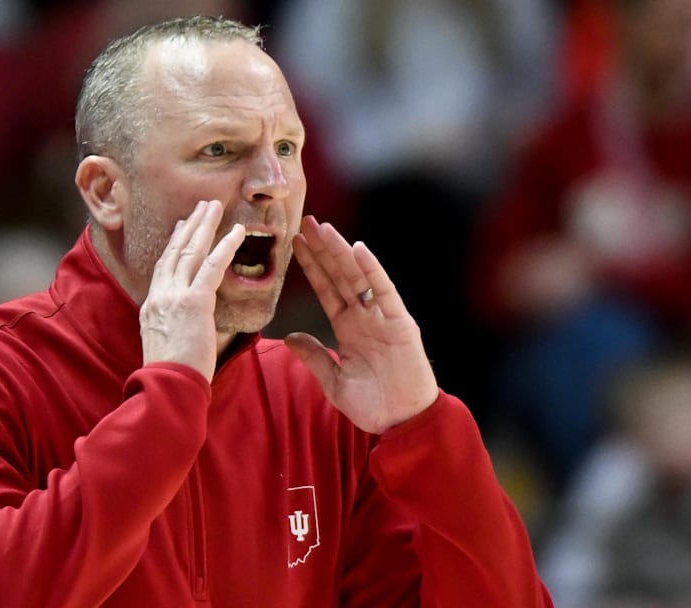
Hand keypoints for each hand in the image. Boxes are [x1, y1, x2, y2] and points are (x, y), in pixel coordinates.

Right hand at [140, 200, 244, 381]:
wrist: (166, 387)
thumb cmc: (170, 378)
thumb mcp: (162, 346)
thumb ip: (171, 329)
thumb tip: (183, 328)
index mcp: (151, 307)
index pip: (163, 267)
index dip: (173, 245)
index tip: (181, 227)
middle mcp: (159, 296)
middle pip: (174, 252)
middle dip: (189, 226)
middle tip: (201, 207)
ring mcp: (174, 297)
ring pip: (190, 252)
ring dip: (204, 226)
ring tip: (215, 206)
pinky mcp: (194, 302)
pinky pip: (211, 267)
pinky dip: (225, 246)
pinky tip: (236, 232)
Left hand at [286, 216, 437, 433]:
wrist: (401, 424)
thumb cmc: (373, 406)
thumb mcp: (333, 381)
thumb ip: (313, 357)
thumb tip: (288, 336)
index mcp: (349, 328)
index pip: (326, 289)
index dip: (311, 266)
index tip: (294, 244)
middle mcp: (365, 317)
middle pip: (339, 275)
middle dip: (322, 249)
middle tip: (304, 221)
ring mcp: (383, 318)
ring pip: (358, 277)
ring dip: (341, 251)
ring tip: (323, 227)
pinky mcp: (401, 324)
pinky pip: (384, 291)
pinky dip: (372, 269)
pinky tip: (358, 248)